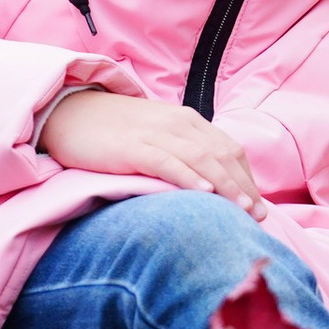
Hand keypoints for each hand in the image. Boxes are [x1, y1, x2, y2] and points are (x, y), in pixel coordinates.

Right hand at [39, 89, 266, 217]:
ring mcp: (157, 133)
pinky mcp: (134, 147)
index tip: (258, 204)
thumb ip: (180, 151)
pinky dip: (189, 177)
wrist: (69, 112)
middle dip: (244, 186)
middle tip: (259, 216)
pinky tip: (204, 194)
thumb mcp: (155, 135)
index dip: (246, 177)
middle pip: (222, 155)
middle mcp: (178, 123)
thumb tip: (206, 182)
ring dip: (226, 185)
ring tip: (243, 209)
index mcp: (187, 120)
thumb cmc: (113, 131)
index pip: (228, 149)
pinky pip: (168, 162)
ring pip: (202, 159)